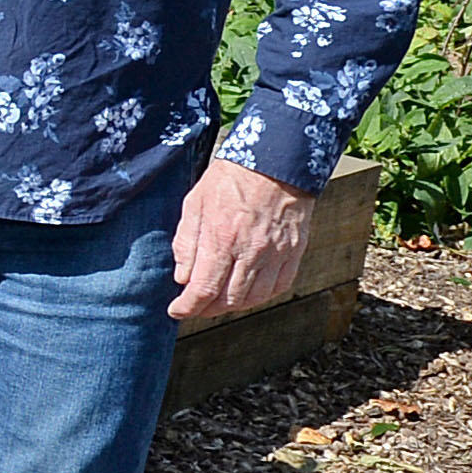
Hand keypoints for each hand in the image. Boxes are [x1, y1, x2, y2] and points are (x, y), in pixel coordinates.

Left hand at [170, 158, 314, 319]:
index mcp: (222, 238)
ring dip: (233, 305)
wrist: (275, 162)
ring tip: (219, 299)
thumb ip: (186, 243)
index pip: (203, 289)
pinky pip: (279, 287)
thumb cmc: (230, 179)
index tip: (177, 310)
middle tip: (196, 305)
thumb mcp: (194, 204)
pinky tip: (247, 289)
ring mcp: (276, 254)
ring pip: (254, 299)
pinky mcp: (294, 252)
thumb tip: (182, 278)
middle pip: (229, 300)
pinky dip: (261, 296)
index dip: (187, 307)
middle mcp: (251, 251)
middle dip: (207, 309)